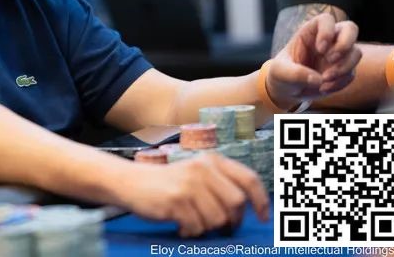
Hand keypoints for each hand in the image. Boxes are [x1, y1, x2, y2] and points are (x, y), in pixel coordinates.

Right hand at [124, 153, 268, 236]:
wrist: (131, 182)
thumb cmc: (168, 182)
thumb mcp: (196, 172)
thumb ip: (220, 182)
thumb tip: (248, 208)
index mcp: (211, 160)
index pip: (248, 179)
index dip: (261, 200)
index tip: (263, 217)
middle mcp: (202, 169)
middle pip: (236, 203)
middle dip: (232, 220)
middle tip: (223, 227)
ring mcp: (189, 185)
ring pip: (217, 219)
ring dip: (207, 227)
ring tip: (193, 221)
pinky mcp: (176, 201)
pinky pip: (197, 228)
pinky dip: (190, 232)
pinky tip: (180, 225)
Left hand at [268, 13, 360, 105]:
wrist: (288, 90)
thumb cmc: (281, 74)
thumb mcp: (280, 73)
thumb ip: (295, 74)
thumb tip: (318, 79)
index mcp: (310, 32)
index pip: (326, 19)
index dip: (327, 31)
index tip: (320, 49)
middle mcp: (328, 40)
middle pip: (351, 29)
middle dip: (345, 44)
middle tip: (331, 59)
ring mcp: (339, 54)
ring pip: (356, 53)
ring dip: (343, 68)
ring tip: (324, 80)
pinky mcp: (345, 70)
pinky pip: (351, 74)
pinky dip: (340, 83)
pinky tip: (324, 88)